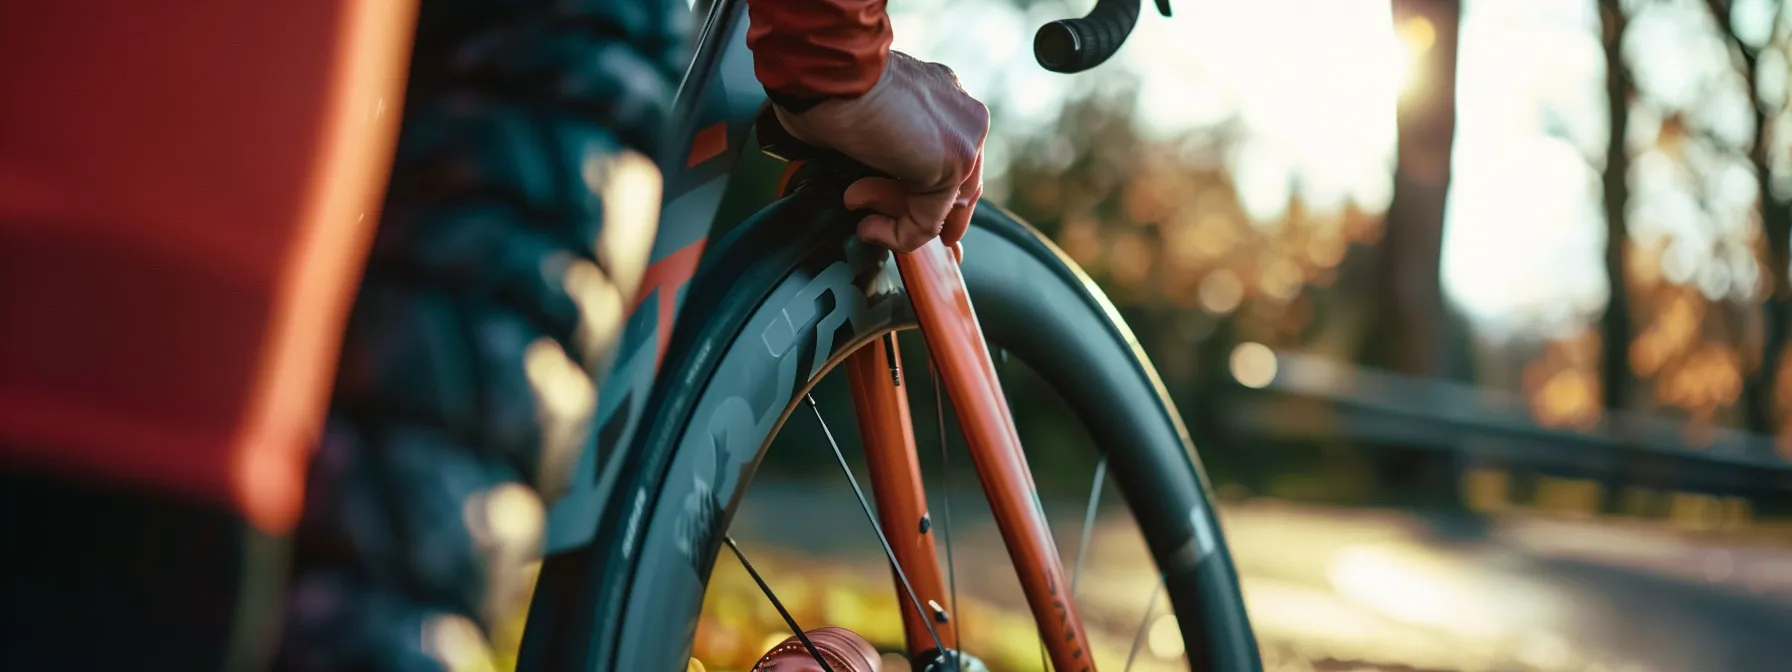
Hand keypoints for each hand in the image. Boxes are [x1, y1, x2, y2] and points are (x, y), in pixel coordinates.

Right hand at [773, 51, 988, 253]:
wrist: (832, 72)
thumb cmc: (830, 86)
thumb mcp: (868, 117)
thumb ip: (883, 148)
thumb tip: (864, 182)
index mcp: (946, 96)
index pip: (956, 157)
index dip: (934, 191)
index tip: (908, 211)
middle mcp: (965, 117)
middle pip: (963, 186)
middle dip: (930, 216)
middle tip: (897, 230)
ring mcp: (965, 141)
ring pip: (944, 205)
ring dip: (900, 220)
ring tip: (862, 216)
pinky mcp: (952, 167)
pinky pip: (928, 221)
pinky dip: (898, 234)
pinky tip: (868, 226)